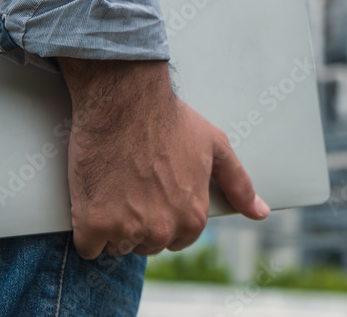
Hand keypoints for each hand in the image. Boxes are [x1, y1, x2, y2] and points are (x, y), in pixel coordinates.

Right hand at [57, 58, 269, 257]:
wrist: (124, 99)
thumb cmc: (170, 118)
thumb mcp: (215, 146)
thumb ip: (239, 184)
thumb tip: (260, 213)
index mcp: (193, 217)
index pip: (178, 240)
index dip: (163, 215)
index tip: (154, 191)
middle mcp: (163, 229)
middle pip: (146, 245)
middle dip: (138, 221)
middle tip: (131, 184)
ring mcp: (127, 229)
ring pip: (117, 246)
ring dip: (111, 226)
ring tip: (114, 186)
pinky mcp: (93, 224)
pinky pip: (87, 247)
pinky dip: (86, 228)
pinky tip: (93, 198)